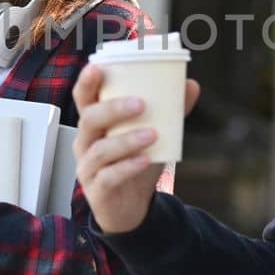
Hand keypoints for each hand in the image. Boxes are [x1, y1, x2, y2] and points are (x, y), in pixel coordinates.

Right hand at [72, 64, 199, 233]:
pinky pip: (108, 176)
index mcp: (95, 123)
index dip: (86, 82)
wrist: (131, 207)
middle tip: (141, 104)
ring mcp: (88, 167)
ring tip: (152, 134)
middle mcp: (86, 142)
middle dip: (112, 109)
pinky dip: (127, 167)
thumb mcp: (154, 135)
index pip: (83, 98)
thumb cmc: (135, 163)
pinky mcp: (97, 190)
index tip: (98, 67)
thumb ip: (170, 111)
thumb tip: (191, 85)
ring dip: (126, 140)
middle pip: (88, 119)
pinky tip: (144, 160)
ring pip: (99, 150)